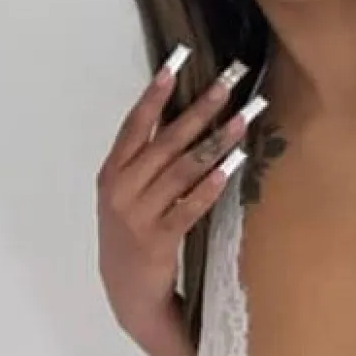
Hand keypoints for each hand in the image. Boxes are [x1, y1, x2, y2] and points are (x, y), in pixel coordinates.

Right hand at [96, 46, 263, 355]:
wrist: (126, 292)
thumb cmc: (131, 232)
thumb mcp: (126, 192)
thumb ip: (145, 158)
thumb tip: (180, 113)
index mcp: (112, 172)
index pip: (135, 124)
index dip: (155, 93)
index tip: (176, 62)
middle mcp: (122, 189)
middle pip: (167, 140)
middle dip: (201, 107)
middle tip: (229, 82)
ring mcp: (138, 216)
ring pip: (183, 169)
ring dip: (217, 141)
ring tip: (244, 118)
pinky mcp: (158, 241)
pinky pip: (188, 207)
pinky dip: (210, 185)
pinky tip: (231, 166)